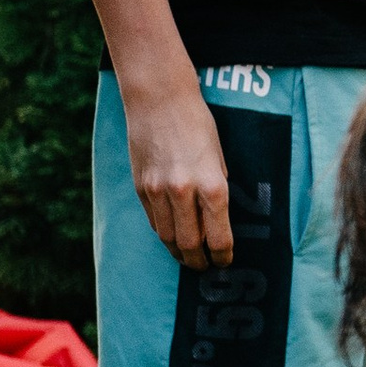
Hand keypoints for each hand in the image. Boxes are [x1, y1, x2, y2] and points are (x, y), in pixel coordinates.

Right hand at [124, 72, 234, 269]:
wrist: (159, 99)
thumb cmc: (197, 123)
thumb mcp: (220, 156)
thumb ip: (218, 188)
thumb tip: (218, 219)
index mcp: (212, 185)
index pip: (218, 237)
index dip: (223, 255)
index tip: (225, 261)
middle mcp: (184, 192)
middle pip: (190, 245)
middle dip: (199, 262)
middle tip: (205, 267)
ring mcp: (158, 192)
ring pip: (168, 237)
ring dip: (179, 252)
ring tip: (188, 258)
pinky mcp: (140, 188)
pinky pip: (153, 221)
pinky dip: (164, 233)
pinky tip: (172, 236)